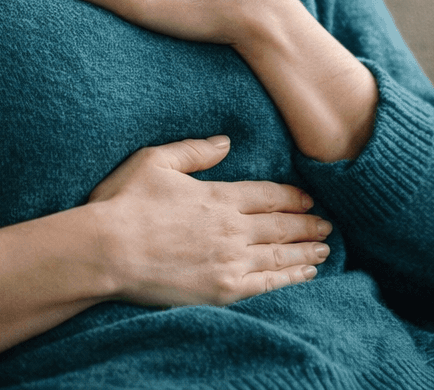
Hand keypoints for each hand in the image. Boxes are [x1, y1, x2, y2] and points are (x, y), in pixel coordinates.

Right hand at [86, 135, 330, 306]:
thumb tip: (226, 142)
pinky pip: (266, 284)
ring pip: (279, 255)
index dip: (293, 197)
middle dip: (308, 225)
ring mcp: (229, 261)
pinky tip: (303, 275)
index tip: (309, 199)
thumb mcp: (155, 161)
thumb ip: (194, 151)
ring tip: (324, 250)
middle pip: (281, 225)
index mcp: (219, 196)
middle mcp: (232, 229)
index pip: (269, 195)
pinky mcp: (221, 290)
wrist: (105, 252)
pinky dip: (289, 278)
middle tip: (328, 226)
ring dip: (305, 252)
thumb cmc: (124, 204)